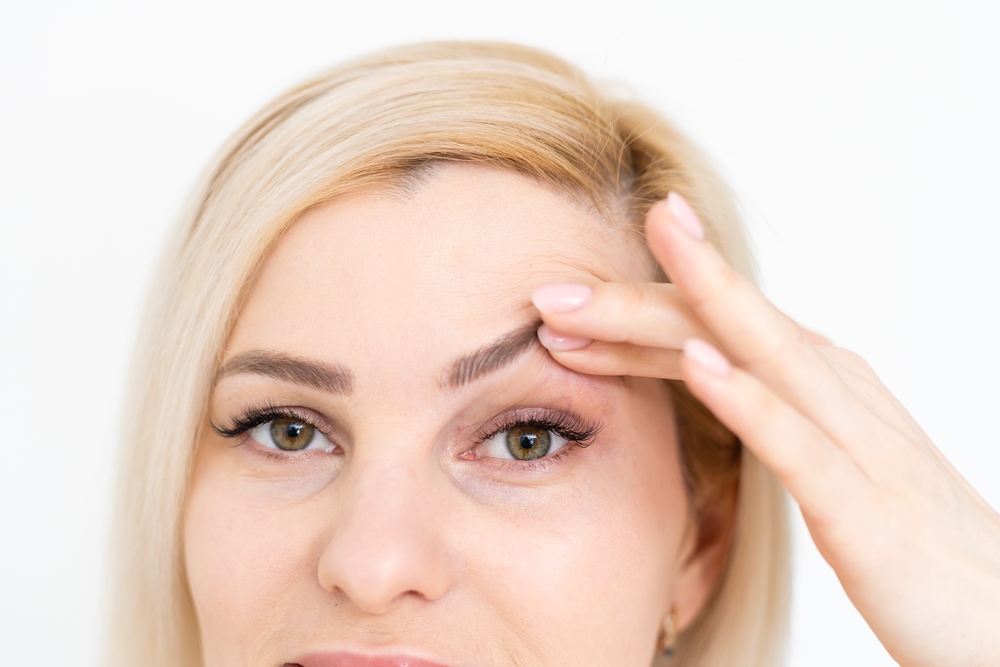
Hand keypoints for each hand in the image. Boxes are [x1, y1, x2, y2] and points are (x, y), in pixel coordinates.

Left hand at [531, 193, 999, 666]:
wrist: (999, 614)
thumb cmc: (908, 537)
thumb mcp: (826, 465)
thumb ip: (769, 418)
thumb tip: (697, 382)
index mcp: (820, 385)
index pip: (711, 331)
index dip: (632, 313)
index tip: (558, 304)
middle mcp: (837, 393)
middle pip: (721, 327)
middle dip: (632, 302)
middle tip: (549, 287)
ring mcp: (856, 443)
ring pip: (758, 356)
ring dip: (678, 315)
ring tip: (604, 292)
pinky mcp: (868, 508)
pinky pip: (800, 443)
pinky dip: (748, 398)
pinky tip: (698, 367)